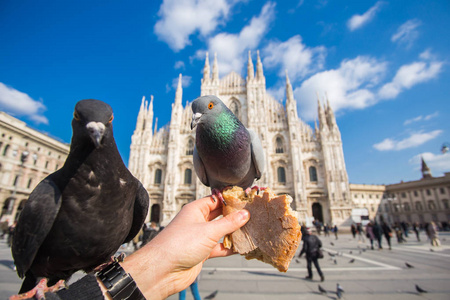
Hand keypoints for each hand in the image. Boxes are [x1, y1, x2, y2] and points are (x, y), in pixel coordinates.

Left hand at [120, 196, 249, 299]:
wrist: (163, 270)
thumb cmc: (178, 244)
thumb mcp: (208, 230)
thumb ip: (228, 223)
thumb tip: (244, 214)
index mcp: (195, 210)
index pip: (216, 200)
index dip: (230, 199)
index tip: (245, 199)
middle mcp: (197, 222)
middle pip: (220, 215)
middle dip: (234, 216)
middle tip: (251, 214)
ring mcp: (199, 237)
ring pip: (220, 232)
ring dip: (233, 232)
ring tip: (250, 229)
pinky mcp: (201, 252)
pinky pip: (219, 247)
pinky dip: (229, 247)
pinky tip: (240, 247)